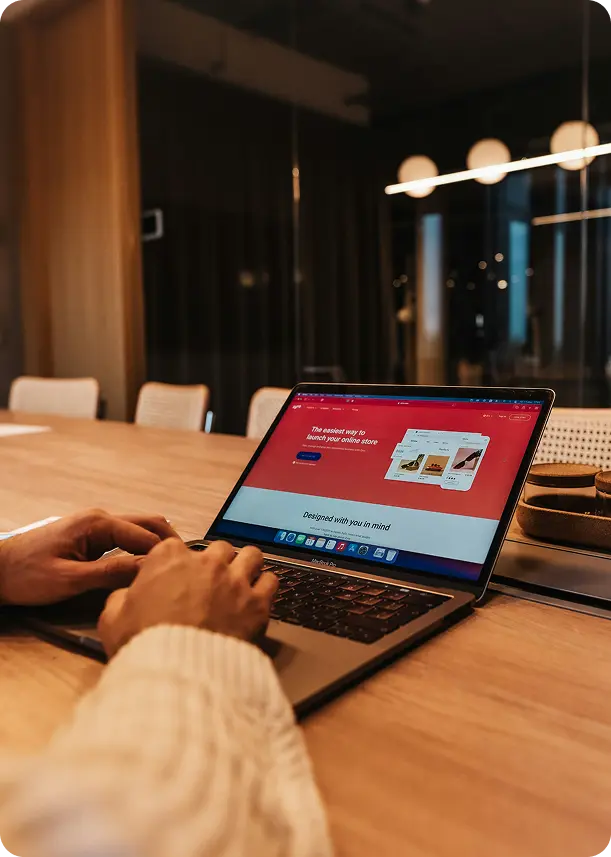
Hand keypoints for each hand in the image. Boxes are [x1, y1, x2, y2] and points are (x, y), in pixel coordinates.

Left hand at [0, 509, 177, 605]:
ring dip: (158, 546)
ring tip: (176, 568)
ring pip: (139, 531)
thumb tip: (145, 569)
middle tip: (189, 566)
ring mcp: (97, 527)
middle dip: (171, 542)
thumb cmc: (25, 574)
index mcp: (97, 524)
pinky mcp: (92, 538)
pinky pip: (127, 540)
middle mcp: (101, 519)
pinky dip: (143, 549)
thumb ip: (109, 573)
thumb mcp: (69, 579)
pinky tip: (150, 567)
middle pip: (149, 524)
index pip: (145, 535)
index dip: (166, 554)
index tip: (185, 572)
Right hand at [98, 539, 278, 657]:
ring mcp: (235, 580)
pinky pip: (271, 581)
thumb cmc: (144, 645)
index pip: (176, 548)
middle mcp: (206, 562)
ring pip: (251, 556)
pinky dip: (266, 587)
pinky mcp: (257, 603)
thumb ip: (120, 599)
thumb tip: (125, 596)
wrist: (178, 673)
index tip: (178, 578)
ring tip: (242, 582)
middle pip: (219, 548)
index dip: (177, 564)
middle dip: (216, 563)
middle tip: (212, 583)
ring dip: (247, 566)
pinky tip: (259, 598)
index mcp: (169, 559)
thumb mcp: (112, 620)